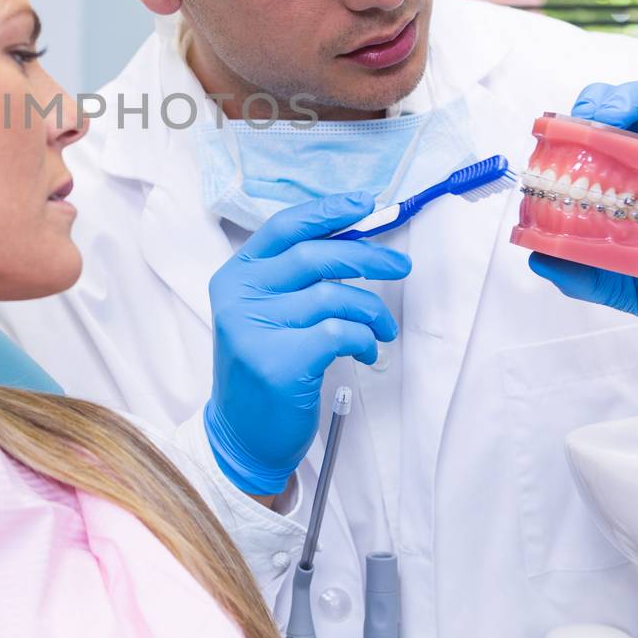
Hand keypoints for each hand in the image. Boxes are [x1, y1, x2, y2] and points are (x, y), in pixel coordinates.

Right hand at [204, 191, 410, 494]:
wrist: (243, 435)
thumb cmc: (266, 367)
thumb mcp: (267, 313)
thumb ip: (297, 278)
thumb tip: (358, 240)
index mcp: (236, 275)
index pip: (284, 227)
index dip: (328, 210)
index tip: (367, 203)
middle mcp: (239, 296)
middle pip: (315, 256)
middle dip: (368, 257)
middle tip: (401, 267)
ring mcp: (255, 329)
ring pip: (335, 296)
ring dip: (372, 311)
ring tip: (383, 330)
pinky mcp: (279, 362)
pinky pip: (340, 333)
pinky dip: (365, 339)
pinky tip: (367, 352)